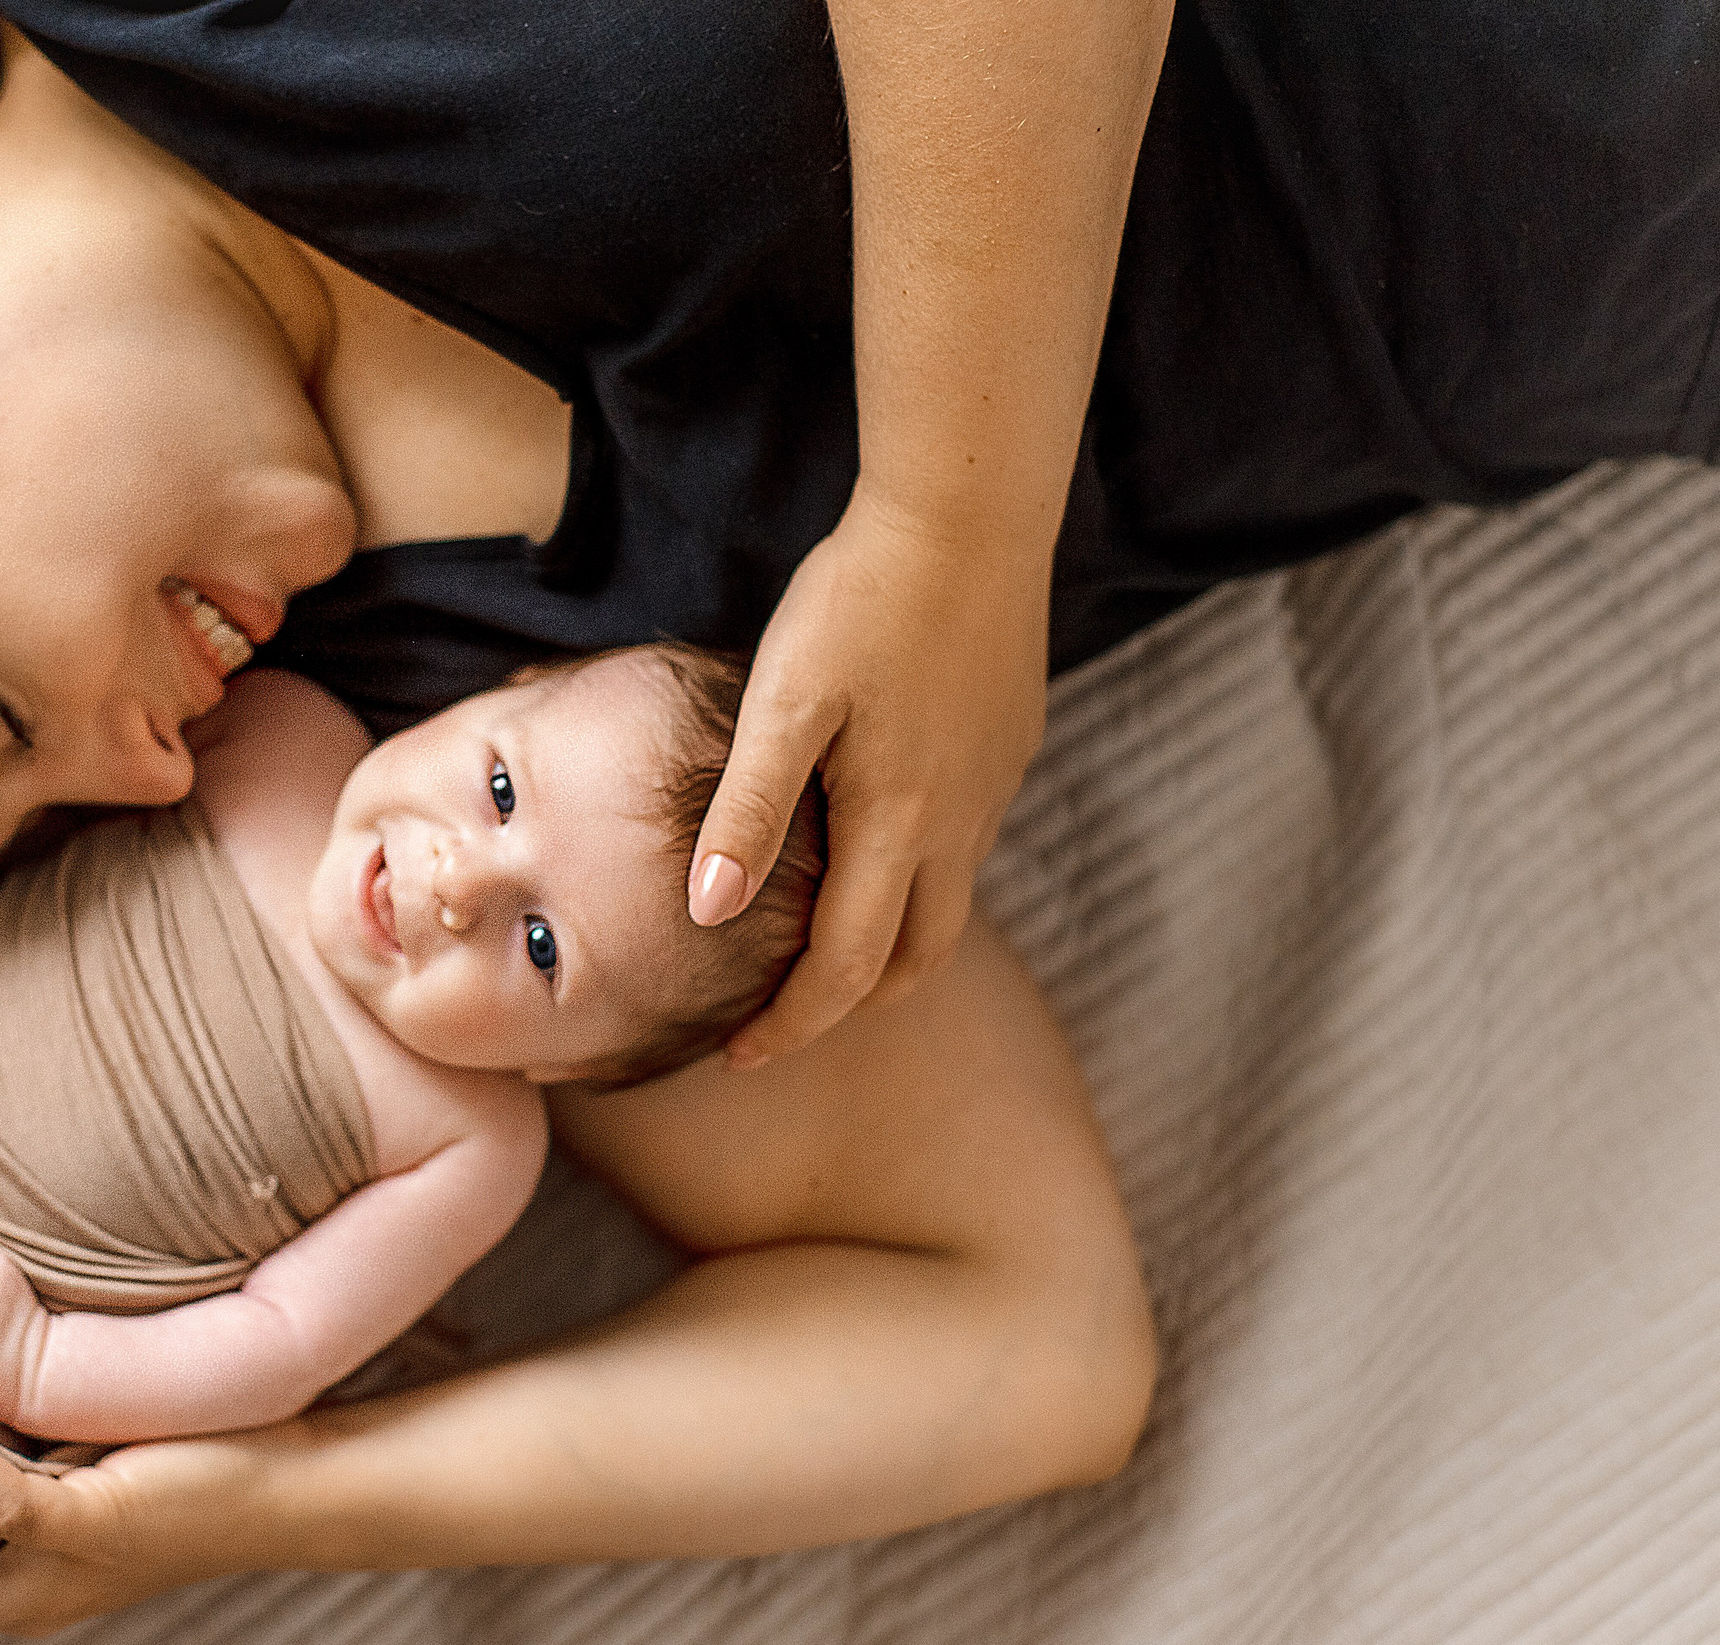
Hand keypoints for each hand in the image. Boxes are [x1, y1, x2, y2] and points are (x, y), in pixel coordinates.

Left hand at [692, 492, 1047, 1064]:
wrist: (968, 515)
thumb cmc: (861, 600)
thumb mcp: (783, 701)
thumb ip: (748, 810)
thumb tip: (709, 914)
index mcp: (897, 824)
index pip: (845, 969)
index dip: (789, 1024)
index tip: (736, 1055)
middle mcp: (958, 823)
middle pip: (912, 963)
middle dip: (843, 1007)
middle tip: (777, 1022)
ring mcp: (993, 787)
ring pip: (947, 908)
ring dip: (887, 949)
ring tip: (821, 953)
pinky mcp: (1009, 746)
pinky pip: (967, 847)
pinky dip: (917, 882)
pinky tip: (873, 849)